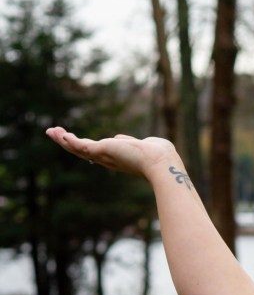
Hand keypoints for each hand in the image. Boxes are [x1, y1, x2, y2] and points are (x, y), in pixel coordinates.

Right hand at [45, 127, 179, 181]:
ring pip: (79, 149)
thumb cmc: (159, 155)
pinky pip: (82, 146)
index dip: (85, 146)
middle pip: (83, 152)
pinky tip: (60, 134)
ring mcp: (106, 157)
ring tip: (51, 131)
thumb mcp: (143, 145)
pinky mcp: (104, 151)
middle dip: (68, 143)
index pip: (98, 152)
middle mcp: (109, 160)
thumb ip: (129, 142)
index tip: (74, 139)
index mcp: (118, 158)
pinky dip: (70, 140)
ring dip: (64, 140)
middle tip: (54, 134)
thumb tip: (120, 138)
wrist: (162, 162)